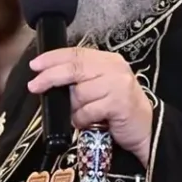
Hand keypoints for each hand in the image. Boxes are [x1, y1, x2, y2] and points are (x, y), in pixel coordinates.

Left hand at [27, 47, 152, 165]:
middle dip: (50, 77)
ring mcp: (118, 84)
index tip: (35, 65)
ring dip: (74, 108)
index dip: (53, 58)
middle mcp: (114, 68)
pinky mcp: (119, 103)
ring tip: (83, 115)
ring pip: (78, 93)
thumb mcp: (101, 87)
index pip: (76, 53)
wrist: (147, 129)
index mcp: (108, 60)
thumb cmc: (119, 109)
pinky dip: (83, 119)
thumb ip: (81, 79)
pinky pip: (87, 110)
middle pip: (74, 68)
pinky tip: (91, 122)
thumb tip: (48, 79)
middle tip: (34, 86)